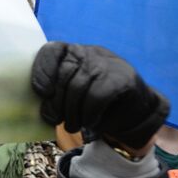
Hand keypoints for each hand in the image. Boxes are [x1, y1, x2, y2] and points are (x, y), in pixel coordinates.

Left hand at [31, 42, 168, 148]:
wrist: (134, 110)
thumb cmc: (92, 103)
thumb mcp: (70, 95)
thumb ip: (56, 95)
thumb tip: (46, 111)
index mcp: (71, 53)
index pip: (51, 51)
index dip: (42, 71)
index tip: (43, 93)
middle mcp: (88, 53)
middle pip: (63, 75)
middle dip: (56, 103)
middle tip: (56, 119)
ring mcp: (106, 64)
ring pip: (78, 88)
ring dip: (72, 113)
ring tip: (72, 126)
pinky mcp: (122, 79)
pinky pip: (96, 97)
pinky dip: (89, 114)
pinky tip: (89, 122)